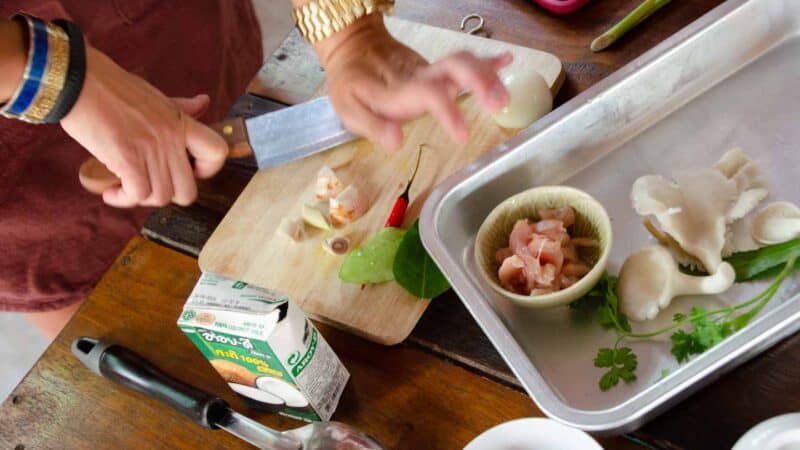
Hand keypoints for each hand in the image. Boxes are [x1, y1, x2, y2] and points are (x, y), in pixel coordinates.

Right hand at [61, 47, 227, 207]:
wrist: (78, 80)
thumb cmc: (113, 87)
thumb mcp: (156, 96)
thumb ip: (182, 108)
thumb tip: (204, 102)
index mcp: (181, 123)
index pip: (218, 152)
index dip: (208, 169)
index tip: (190, 171)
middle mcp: (170, 139)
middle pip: (188, 191)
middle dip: (168, 194)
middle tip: (151, 184)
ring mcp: (150, 150)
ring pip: (162, 197)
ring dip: (142, 198)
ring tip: (126, 187)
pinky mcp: (127, 158)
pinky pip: (137, 195)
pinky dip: (123, 199)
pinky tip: (112, 191)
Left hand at [318, 15, 511, 150]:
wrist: (352, 49)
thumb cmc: (350, 84)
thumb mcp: (348, 109)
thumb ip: (373, 126)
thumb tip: (396, 142)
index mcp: (399, 90)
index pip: (428, 95)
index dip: (447, 113)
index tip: (463, 136)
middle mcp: (420, 76)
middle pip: (455, 68)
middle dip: (480, 83)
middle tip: (500, 105)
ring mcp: (431, 70)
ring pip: (463, 64)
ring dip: (488, 76)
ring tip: (505, 98)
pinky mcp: (436, 68)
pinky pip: (464, 61)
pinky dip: (487, 61)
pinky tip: (507, 61)